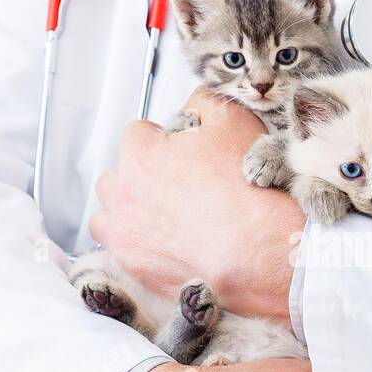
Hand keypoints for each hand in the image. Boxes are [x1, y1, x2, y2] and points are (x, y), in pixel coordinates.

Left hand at [90, 88, 305, 321]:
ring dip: (130, 213)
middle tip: (178, 188)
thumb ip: (204, 103)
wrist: (261, 251)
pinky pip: (123, 252)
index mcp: (139, 155)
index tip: (183, 155)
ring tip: (165, 219)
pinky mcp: (135, 269)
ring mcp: (124, 236)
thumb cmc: (247, 192)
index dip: (164, 142)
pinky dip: (140, 247)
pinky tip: (169, 245)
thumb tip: (193, 104)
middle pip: (118, 176)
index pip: (138, 135)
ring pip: (110, 216)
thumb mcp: (235, 123)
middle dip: (141, 178)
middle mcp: (122, 195)